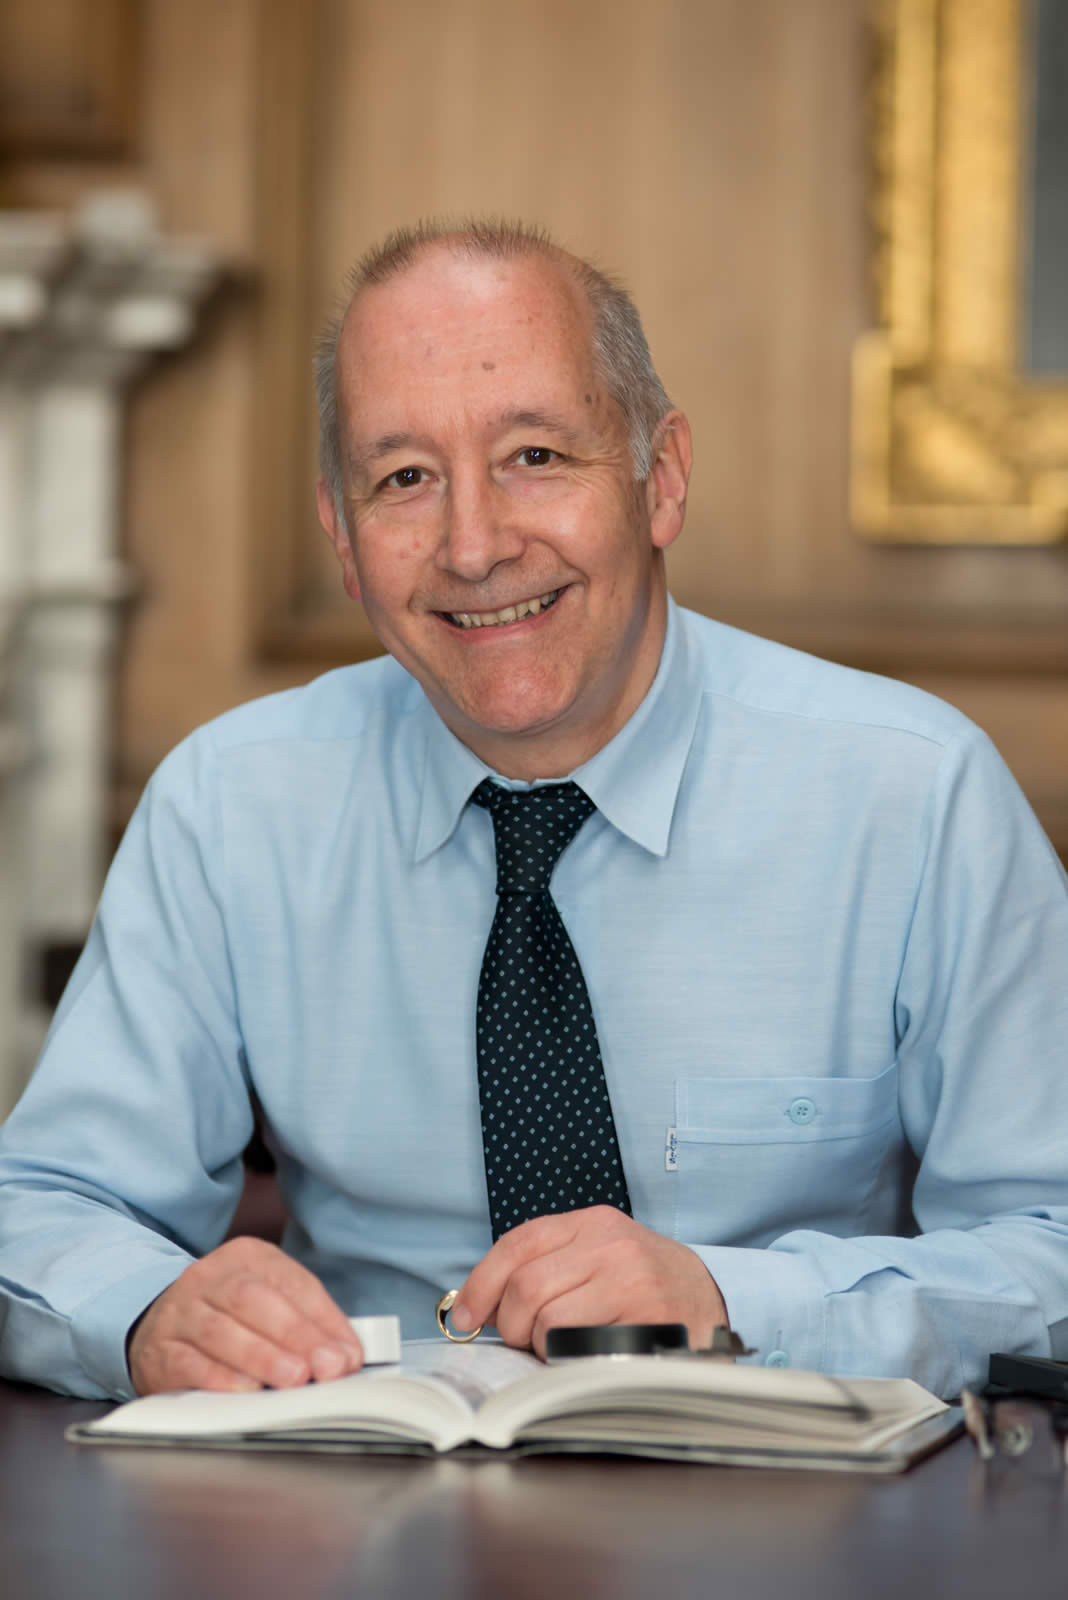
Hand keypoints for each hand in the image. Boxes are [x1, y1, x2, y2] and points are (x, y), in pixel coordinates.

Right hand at [127, 1236, 363, 1394]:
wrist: (159, 1326)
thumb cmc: (229, 1317)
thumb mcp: (269, 1303)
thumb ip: (307, 1326)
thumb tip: (344, 1358)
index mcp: (246, 1256)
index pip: (292, 1282)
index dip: (323, 1320)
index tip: (347, 1355)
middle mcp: (209, 1277)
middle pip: (252, 1299)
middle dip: (294, 1334)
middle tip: (323, 1366)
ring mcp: (180, 1313)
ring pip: (221, 1331)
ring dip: (262, 1357)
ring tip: (294, 1379)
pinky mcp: (159, 1352)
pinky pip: (189, 1364)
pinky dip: (221, 1379)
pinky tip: (247, 1391)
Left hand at [450, 1206, 728, 1356]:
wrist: (716, 1302)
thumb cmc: (647, 1288)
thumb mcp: (601, 1258)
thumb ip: (549, 1268)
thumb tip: (478, 1306)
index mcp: (594, 1223)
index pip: (518, 1243)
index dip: (481, 1283)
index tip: (463, 1317)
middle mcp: (612, 1243)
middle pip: (525, 1285)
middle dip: (509, 1324)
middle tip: (521, 1342)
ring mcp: (632, 1280)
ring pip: (546, 1318)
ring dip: (540, 1345)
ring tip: (561, 1348)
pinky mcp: (646, 1318)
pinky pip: (578, 1345)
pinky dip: (567, 1360)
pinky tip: (583, 1357)